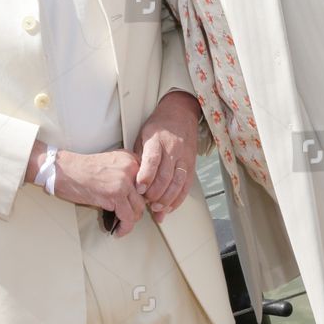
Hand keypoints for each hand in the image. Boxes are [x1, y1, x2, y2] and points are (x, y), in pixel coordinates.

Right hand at [51, 148, 147, 236]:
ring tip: (123, 224)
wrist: (64, 170)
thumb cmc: (82, 169)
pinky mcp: (115, 195)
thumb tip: (138, 195)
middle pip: (145, 196)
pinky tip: (119, 230)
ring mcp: (123, 181)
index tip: (141, 204)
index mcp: (130, 158)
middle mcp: (130, 167)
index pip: (150, 181)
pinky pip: (127, 217)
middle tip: (131, 216)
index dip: (146, 197)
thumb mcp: (110, 163)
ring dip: (131, 220)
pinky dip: (124, 228)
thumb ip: (126, 174)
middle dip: (138, 209)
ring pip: (138, 208)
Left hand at [133, 91, 200, 224]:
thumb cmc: (158, 126)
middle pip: (166, 176)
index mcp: (157, 140)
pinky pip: (186, 185)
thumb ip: (139, 157)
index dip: (146, 177)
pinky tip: (170, 207)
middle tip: (146, 203)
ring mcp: (184, 157)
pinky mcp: (192, 164)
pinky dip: (178, 198)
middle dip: (155, 193)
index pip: (153, 161)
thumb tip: (132, 180)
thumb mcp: (142, 136)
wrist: (180, 114)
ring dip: (167, 199)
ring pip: (178, 183)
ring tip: (157, 209)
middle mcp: (173, 149)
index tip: (139, 189)